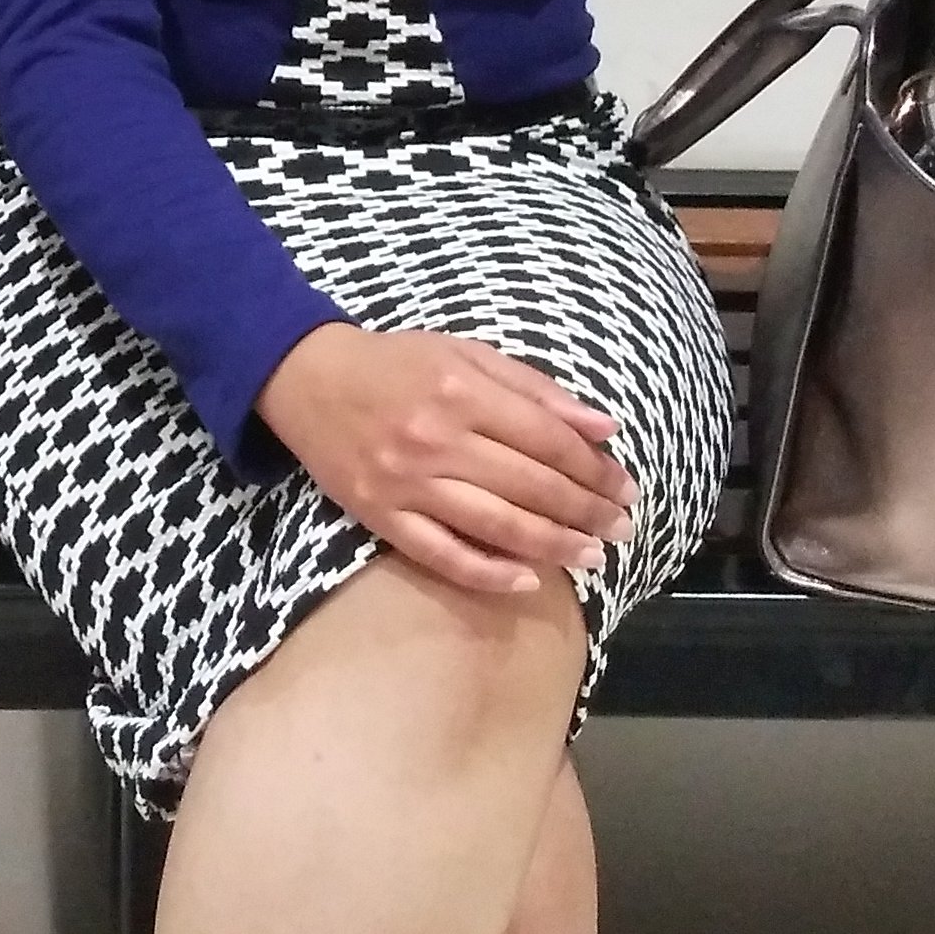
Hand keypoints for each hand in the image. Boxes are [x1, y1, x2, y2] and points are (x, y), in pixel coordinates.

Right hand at [253, 323, 642, 595]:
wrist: (308, 380)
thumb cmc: (397, 362)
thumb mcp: (466, 352)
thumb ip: (534, 388)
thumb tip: (602, 427)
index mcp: (462, 391)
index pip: (546, 438)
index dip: (593, 467)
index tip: (625, 485)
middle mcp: (437, 439)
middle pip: (530, 486)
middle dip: (587, 510)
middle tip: (623, 527)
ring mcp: (407, 483)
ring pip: (496, 526)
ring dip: (554, 546)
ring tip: (593, 556)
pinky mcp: (380, 516)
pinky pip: (442, 555)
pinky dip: (489, 573)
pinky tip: (528, 581)